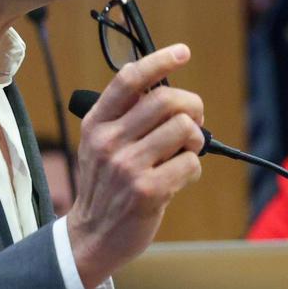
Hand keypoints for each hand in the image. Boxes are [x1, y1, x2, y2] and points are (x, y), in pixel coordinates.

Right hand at [66, 44, 204, 288]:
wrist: (92, 236)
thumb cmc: (105, 185)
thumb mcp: (99, 143)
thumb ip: (123, 114)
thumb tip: (162, 81)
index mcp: (96, 123)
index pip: (129, 79)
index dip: (159, 60)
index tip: (182, 52)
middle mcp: (108, 141)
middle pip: (166, 100)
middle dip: (193, 106)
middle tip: (195, 120)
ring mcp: (127, 166)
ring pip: (183, 129)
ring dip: (194, 140)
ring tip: (184, 152)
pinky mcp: (148, 191)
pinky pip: (190, 164)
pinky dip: (193, 168)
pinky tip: (180, 177)